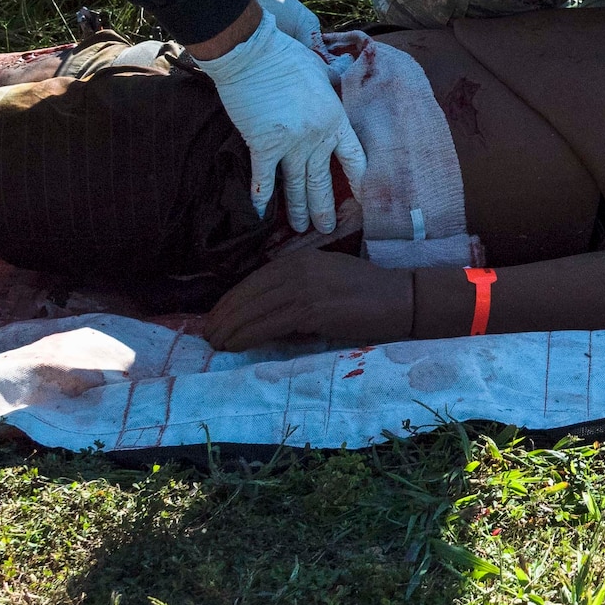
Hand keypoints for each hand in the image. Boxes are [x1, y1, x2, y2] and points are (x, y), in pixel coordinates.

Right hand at [194, 11, 366, 232]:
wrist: (254, 54)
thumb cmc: (288, 57)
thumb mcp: (321, 72)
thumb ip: (332, 88)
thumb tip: (337, 84)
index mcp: (335, 119)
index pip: (353, 157)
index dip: (360, 180)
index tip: (364, 198)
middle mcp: (317, 137)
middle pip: (323, 180)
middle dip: (324, 207)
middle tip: (327, 228)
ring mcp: (291, 144)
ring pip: (297, 185)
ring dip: (297, 209)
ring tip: (300, 228)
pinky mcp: (263, 146)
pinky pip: (264, 180)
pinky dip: (262, 199)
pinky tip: (261, 216)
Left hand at [205, 247, 411, 350]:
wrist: (399, 299)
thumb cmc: (365, 295)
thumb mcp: (325, 281)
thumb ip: (296, 291)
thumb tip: (262, 316)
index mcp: (301, 259)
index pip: (254, 280)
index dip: (231, 300)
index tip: (215, 317)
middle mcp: (298, 267)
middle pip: (249, 293)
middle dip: (224, 315)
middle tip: (205, 335)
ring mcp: (305, 286)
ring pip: (254, 309)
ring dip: (230, 328)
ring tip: (214, 344)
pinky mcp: (311, 308)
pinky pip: (269, 324)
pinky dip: (247, 335)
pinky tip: (234, 345)